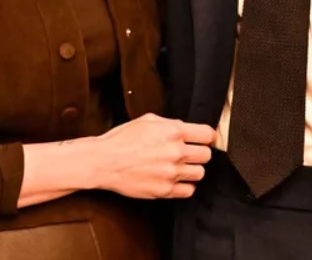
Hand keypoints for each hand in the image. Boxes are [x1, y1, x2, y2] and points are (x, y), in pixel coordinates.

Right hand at [91, 113, 215, 199]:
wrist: (104, 161)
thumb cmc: (121, 140)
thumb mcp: (148, 120)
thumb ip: (170, 124)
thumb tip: (186, 129)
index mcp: (173, 131)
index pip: (208, 135)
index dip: (207, 137)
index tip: (204, 140)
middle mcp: (176, 152)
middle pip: (206, 155)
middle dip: (199, 153)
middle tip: (190, 154)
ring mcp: (171, 173)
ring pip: (200, 173)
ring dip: (192, 170)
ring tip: (180, 167)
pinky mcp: (165, 190)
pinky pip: (188, 190)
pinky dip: (184, 186)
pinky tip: (175, 180)